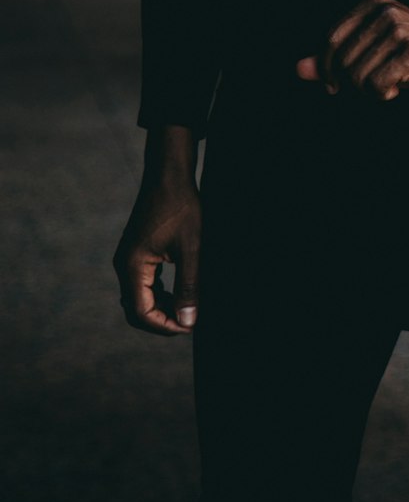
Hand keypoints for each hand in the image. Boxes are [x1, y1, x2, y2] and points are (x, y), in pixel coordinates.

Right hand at [113, 160, 201, 335]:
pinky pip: (143, 283)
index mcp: (132, 266)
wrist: (169, 175)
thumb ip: (188, 286)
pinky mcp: (136, 252)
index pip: (141, 312)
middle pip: (136, 308)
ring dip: (162, 307)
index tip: (190, 326)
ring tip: (188, 307)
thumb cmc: (181, 208)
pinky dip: (160, 293)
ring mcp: (128, 258)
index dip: (164, 326)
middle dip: (162, 320)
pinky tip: (180, 291)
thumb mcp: (191, 249)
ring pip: (140, 297)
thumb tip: (188, 321)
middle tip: (190, 320)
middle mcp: (124, 264)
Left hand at [295, 0, 408, 100]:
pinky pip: (376, 85)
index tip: (334, 86)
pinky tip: (399, 87)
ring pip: (358, 76)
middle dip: (352, 82)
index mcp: (374, 3)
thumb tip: (299, 69)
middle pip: (342, 60)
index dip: (327, 69)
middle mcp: (386, 11)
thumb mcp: (373, 52)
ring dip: (370, 90)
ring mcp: (400, 30)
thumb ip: (335, 59)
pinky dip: (383, 94)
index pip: (331, 40)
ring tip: (389, 84)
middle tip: (371, 86)